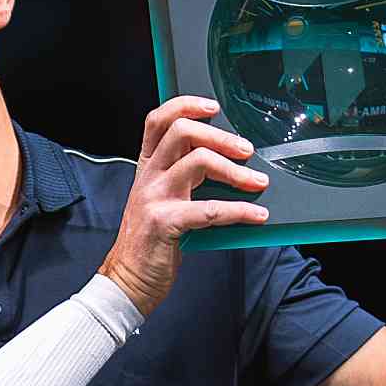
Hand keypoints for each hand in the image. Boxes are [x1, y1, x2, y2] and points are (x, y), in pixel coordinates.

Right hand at [98, 96, 269, 315]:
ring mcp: (154, 198)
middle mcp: (148, 177)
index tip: (213, 108)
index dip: (186, 106)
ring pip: (197, 161)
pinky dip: (239, 211)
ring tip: (258, 182)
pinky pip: (209, 209)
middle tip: (246, 150)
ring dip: (236, 171)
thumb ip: (181, 176)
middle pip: (182, 132)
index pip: (158, 120)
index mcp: (147, 168)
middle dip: (221, 137)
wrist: (127, 279)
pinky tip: (256, 215)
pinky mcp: (165, 223)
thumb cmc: (149, 240)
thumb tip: (225, 160)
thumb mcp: (159, 199)